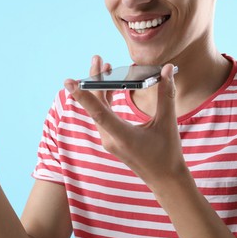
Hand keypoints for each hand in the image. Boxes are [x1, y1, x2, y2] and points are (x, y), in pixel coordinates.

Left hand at [64, 56, 186, 189]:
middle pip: (96, 106)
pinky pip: (103, 116)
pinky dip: (105, 100)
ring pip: (98, 110)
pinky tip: (111, 86)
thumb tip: (168, 70)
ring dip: (100, 89)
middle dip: (95, 81)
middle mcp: (110, 138)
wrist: (164, 179)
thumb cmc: (167, 154)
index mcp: (122, 136)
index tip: (68, 81)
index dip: (83, 96)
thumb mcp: (167, 124)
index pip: (98, 112)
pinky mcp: (112, 139)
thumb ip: (166, 95)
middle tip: (97, 58)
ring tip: (104, 67)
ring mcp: (109, 140)